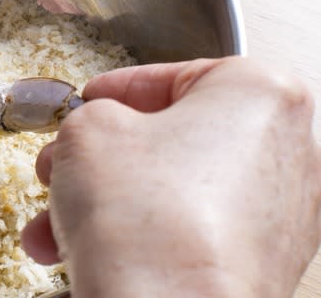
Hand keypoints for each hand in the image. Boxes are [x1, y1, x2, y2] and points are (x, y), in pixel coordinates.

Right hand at [21, 57, 319, 296]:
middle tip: (65, 162)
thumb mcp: (88, 131)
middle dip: (101, 156)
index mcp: (261, 95)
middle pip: (171, 140)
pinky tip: (84, 251)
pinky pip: (186, 234)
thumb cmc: (147, 219)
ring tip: (57, 223)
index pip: (177, 75)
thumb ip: (92, 114)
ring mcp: (279, 217)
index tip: (89, 101)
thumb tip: (96, 131)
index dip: (117, 88)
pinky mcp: (259, 267)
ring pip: (171, 192)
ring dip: (104, 201)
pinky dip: (137, 236)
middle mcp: (285, 153)